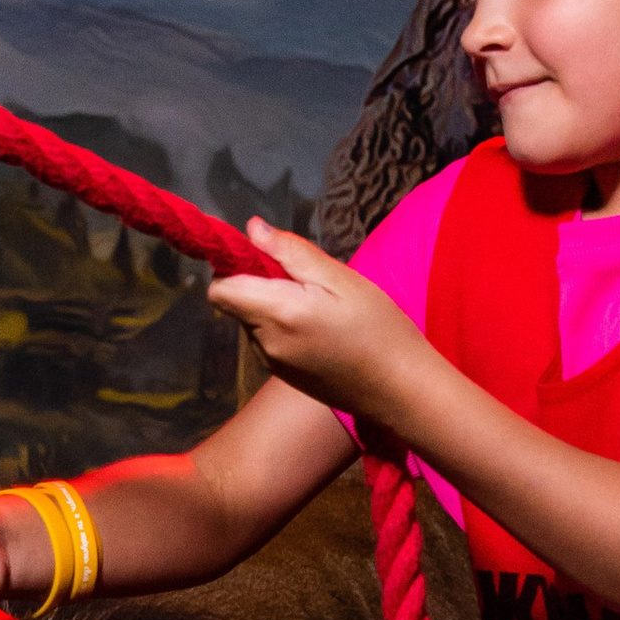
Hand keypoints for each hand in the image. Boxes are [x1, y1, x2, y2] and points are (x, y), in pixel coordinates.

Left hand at [206, 220, 428, 423]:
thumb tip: (252, 230)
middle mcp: (264, 343)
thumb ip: (292, 253)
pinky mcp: (284, 376)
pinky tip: (321, 331)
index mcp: (277, 314)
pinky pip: (268, 341)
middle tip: (309, 283)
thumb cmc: (379, 329)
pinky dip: (284, 328)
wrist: (399, 390)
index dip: (233, 267)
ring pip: (253, 321)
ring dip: (274, 307)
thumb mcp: (341, 279)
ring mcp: (272, 364)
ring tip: (321, 309)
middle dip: (260, 285)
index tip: (266, 258)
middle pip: (237, 303)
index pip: (219, 289)